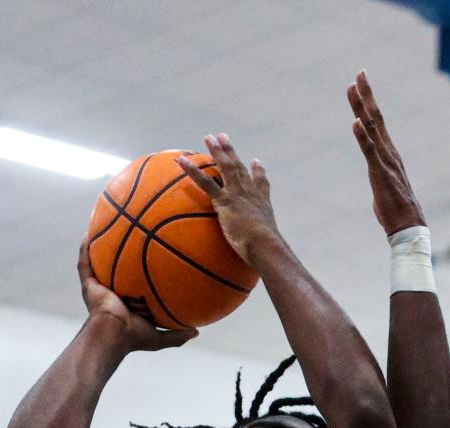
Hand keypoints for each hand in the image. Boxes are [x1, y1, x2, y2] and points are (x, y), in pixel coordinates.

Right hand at [78, 240, 196, 350]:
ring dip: (100, 247)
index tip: (151, 257)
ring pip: (99, 263)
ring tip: (105, 226)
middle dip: (122, 255)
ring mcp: (99, 289)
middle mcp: (113, 294)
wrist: (111, 335)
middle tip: (131, 235)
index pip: (135, 285)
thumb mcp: (160, 337)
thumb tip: (197, 332)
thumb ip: (177, 335)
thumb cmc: (134, 338)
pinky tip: (88, 233)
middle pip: (117, 270)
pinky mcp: (88, 285)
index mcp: (128, 305)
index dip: (140, 272)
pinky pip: (85, 263)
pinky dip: (85, 248)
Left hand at [176, 135, 278, 265]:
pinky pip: (205, 183)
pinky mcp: (225, 201)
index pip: (260, 185)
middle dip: (231, 152)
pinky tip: (181, 161)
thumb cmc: (268, 254)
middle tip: (223, 138)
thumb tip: (266, 267)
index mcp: (261, 204)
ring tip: (208, 138)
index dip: (258, 172)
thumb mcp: (267, 251)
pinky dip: (192, 171)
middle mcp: (250, 195)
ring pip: (225, 167)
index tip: (256, 162)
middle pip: (239, 168)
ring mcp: (237, 195)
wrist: (266, 247)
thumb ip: (263, 253)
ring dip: (216, 151)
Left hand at [347, 71, 425, 235]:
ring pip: (371, 128)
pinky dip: (362, 136)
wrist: (408, 227)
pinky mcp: (380, 174)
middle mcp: (389, 153)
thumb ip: (380, 176)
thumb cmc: (396, 211)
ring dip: (360, 107)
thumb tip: (377, 177)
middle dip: (366, 95)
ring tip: (352, 88)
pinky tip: (355, 122)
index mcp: (389, 154)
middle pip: (376, 117)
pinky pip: (369, 152)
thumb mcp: (384, 188)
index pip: (377, 123)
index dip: (368, 103)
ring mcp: (385, 162)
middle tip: (359, 74)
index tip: (360, 85)